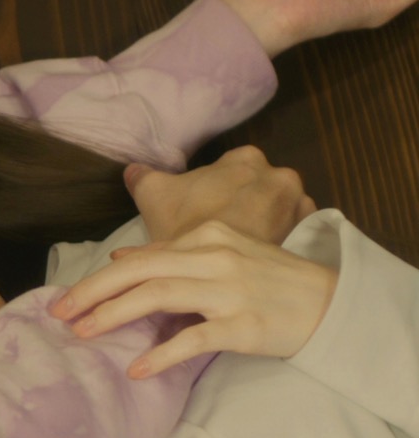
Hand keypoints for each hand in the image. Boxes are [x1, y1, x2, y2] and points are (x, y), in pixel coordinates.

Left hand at [50, 221, 337, 377]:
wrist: (328, 302)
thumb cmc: (267, 280)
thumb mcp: (220, 255)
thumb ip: (170, 256)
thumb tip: (119, 258)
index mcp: (204, 238)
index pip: (139, 258)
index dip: (97, 280)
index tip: (64, 300)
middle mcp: (213, 258)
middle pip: (139, 273)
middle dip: (93, 294)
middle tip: (59, 316)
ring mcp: (228, 291)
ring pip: (158, 298)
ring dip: (114, 317)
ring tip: (84, 334)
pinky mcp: (243, 325)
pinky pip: (194, 338)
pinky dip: (162, 354)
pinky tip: (137, 369)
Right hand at [129, 146, 316, 244]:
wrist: (215, 278)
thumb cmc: (185, 229)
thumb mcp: (154, 199)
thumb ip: (144, 179)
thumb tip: (132, 170)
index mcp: (245, 159)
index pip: (227, 171)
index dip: (209, 192)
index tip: (199, 213)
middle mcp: (279, 175)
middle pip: (253, 190)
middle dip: (238, 207)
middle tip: (214, 231)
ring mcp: (298, 207)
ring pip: (273, 212)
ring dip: (258, 224)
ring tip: (232, 245)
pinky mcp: (306, 238)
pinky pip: (288, 234)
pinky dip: (273, 241)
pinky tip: (251, 254)